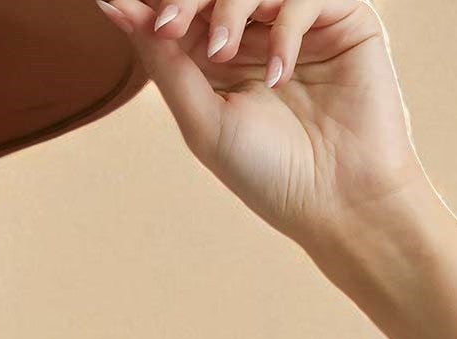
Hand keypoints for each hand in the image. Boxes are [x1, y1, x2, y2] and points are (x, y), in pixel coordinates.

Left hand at [94, 0, 437, 253]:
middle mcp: (256, 33)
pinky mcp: (343, 16)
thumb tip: (113, 6)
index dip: (155, 5)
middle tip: (169, 26)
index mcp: (218, 58)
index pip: (182, 11)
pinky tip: (280, 75)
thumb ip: (164, 63)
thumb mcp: (203, 120)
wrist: (339, 201)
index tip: (127, 9)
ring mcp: (299, 22)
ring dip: (230, 8)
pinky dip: (284, 29)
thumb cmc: (268, 172)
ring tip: (224, 54)